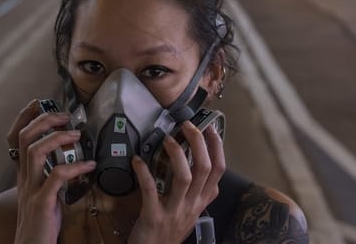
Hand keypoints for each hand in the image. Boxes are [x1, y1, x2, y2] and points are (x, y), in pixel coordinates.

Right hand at [7, 100, 96, 243]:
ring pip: (36, 151)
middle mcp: (24, 179)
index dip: (26, 117)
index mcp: (25, 175)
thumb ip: (52, 177)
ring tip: (75, 134)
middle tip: (64, 116)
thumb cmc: (42, 225)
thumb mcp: (44, 194)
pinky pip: (56, 177)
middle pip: (25, 137)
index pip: (18, 138)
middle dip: (44, 120)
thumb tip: (72, 160)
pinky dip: (75, 167)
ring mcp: (32, 190)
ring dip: (57, 138)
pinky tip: (89, 166)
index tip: (39, 103)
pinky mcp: (42, 203)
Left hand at [128, 121, 225, 243]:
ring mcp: (175, 211)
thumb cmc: (170, 230)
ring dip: (177, 155)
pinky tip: (137, 160)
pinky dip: (144, 173)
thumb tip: (193, 160)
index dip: (217, 147)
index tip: (211, 127)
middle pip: (204, 169)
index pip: (219, 170)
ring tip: (167, 138)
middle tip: (187, 125)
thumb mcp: (190, 211)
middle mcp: (193, 205)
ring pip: (184, 178)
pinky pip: (150, 191)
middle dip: (198, 143)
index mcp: (202, 201)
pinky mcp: (154, 217)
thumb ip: (195, 191)